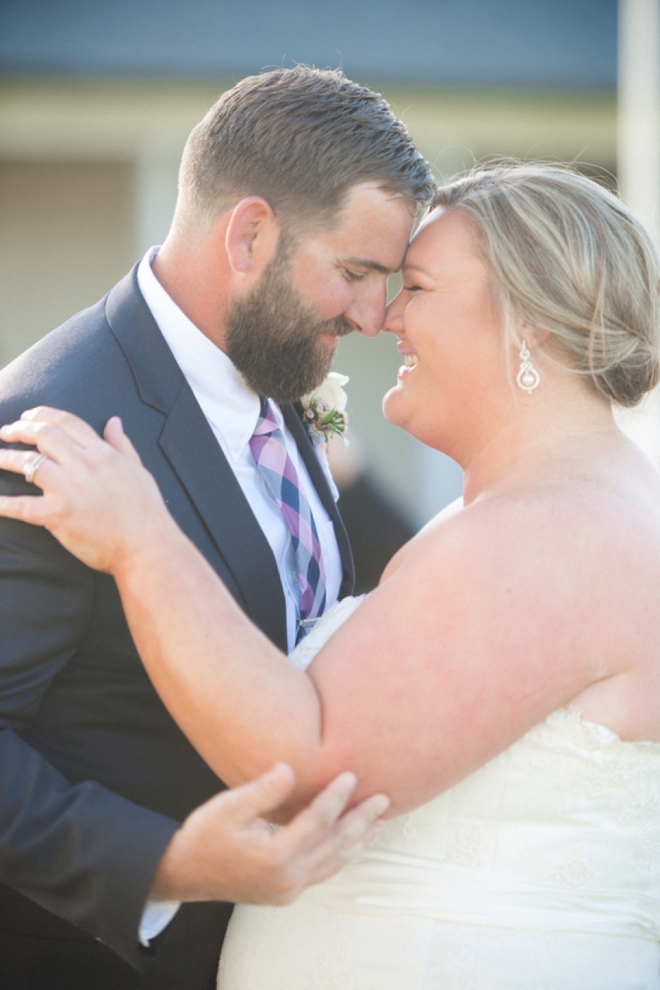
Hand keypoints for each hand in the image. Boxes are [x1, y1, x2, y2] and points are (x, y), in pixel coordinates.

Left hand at [0, 407, 173, 571]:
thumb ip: (122, 444)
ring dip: (5, 457)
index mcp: (102, 453)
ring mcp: (69, 488)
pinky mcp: (58, 514)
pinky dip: (1, 503)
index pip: (66, 422)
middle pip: (43, 435)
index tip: (27, 417)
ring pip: (28, 463)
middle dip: (19, 430)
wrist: (147, 546)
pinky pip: (21, 505)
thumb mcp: (138, 469)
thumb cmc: (146, 512)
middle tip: (5, 432)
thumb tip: (114, 421)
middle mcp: (84, 465)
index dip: (42, 415)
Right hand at [150, 764, 388, 905]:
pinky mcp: (286, 893)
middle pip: (336, 844)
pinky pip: (323, 872)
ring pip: (334, 862)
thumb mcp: (230, 806)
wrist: (184, 873)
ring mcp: (289, 889)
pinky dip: (341, 855)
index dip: (336, 796)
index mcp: (276, 856)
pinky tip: (350, 844)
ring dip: (358, 840)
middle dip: (361, 820)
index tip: (351, 775)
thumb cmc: (205, 835)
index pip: (317, 821)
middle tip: (384, 799)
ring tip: (379, 822)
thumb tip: (291, 769)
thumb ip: (264, 789)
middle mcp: (288, 878)